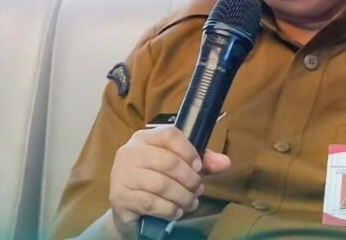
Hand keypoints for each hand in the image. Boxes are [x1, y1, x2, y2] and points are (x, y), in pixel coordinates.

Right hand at [108, 126, 230, 239]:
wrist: (129, 210)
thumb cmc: (157, 181)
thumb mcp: (180, 167)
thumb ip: (203, 162)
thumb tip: (226, 162)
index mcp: (144, 138)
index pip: (170, 134)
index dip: (189, 150)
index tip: (199, 167)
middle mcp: (129, 152)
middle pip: (168, 161)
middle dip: (190, 179)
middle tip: (198, 190)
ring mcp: (121, 174)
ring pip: (162, 184)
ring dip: (183, 197)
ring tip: (191, 203)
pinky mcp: (119, 197)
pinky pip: (152, 202)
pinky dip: (170, 209)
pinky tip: (176, 211)